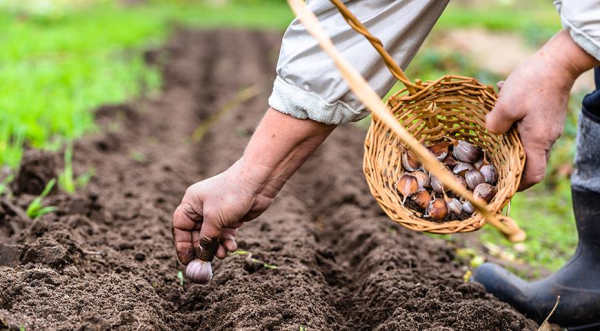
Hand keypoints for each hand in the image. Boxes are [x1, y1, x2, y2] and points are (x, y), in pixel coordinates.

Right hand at [172, 108, 334, 265]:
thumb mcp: (215, 219)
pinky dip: (227, 242)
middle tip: (206, 263)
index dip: (182, 244)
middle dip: (202, 248)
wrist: (259, 182)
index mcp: (191, 203)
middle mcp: (202, 208)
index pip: (180, 226)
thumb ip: (206, 239)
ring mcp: (217, 213)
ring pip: (212, 236)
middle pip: (196, 234)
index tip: (187, 260)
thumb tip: (201, 257)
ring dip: (216, 247)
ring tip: (224, 254)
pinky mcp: (231, 217)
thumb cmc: (232, 195)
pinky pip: (224, 234)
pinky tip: (232, 247)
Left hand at [486, 30, 598, 190]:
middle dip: (508, 161)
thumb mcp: (505, 104)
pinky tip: (502, 101)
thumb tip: (491, 132)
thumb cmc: (532, 83)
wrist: (558, 61)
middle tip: (488, 158)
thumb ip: (494, 124)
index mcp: (537, 141)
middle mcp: (547, 138)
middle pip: (528, 161)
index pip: (533, 175)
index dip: (518, 184)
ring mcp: (548, 127)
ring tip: (493, 120)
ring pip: (525, 140)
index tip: (502, 184)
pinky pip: (528, 126)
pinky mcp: (547, 115)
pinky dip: (514, 120)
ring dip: (508, 135)